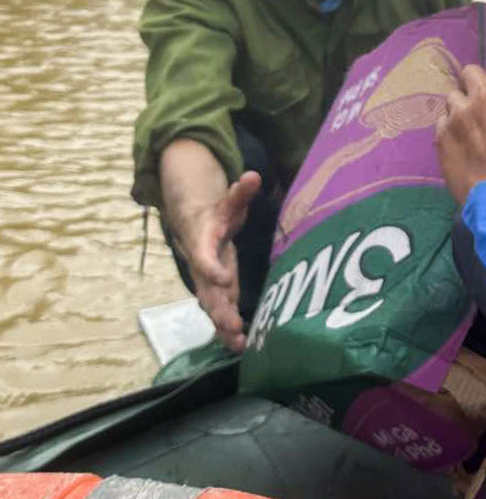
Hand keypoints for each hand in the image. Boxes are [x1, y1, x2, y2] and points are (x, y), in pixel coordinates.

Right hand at [178, 171, 260, 351]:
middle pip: (206, 290)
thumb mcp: (229, 200)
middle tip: (232, 325)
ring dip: (223, 325)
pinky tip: (242, 344)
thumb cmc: (217, 212)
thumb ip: (240, 192)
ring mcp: (209, 281)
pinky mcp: (219, 291)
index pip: (204, 256)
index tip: (223, 278)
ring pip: (212, 306)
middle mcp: (203, 266)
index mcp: (203, 242)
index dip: (211, 268)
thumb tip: (253, 175)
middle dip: (218, 308)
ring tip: (238, 343)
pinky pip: (221, 311)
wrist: (197, 225)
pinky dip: (228, 328)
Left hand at [437, 65, 485, 204]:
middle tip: (475, 105)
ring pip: (452, 99)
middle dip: (471, 86)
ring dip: (459, 111)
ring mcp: (460, 113)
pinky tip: (458, 148)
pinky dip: (449, 132)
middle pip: (469, 74)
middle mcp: (485, 96)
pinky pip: (441, 123)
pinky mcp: (442, 133)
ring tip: (466, 132)